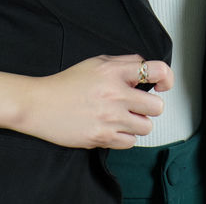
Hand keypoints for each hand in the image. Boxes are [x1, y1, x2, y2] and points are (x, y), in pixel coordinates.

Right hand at [14, 54, 173, 148]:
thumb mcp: (96, 63)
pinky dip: (124, 137)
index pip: (156, 70)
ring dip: (138, 123)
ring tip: (123, 118)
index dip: (166, 78)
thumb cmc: (66, 84)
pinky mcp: (102, 137)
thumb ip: (123, 62)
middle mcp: (115, 94)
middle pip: (157, 106)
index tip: (162, 84)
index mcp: (115, 72)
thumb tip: (145, 68)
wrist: (40, 104)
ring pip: (146, 127)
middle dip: (150, 106)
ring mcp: (109, 118)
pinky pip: (130, 142)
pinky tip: (113, 128)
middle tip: (138, 105)